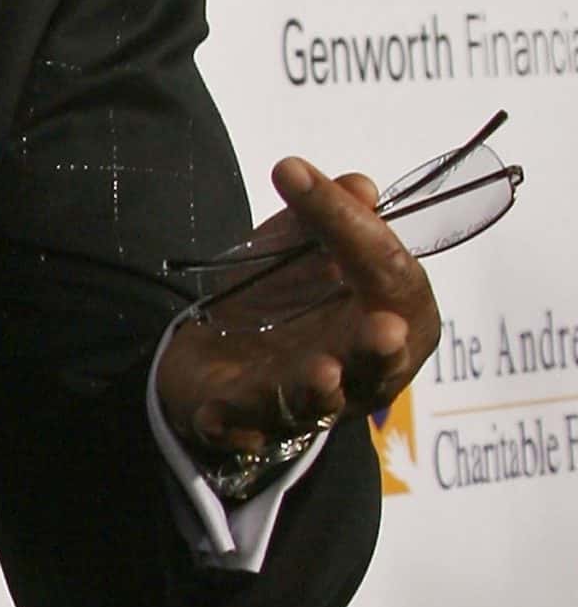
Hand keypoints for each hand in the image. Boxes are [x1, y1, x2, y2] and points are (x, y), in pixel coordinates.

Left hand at [157, 158, 440, 459]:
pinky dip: (231, 423)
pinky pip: (241, 429)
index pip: (390, 277)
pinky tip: (215, 414)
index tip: (299, 176)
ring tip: (322, 370)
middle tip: (385, 329)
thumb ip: (333, 215)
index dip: (357, 230)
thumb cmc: (287, 296)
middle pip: (377, 364)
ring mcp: (304, 402)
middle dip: (379, 347)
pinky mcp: (245, 422)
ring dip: (317, 388)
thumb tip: (360, 187)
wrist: (222, 348)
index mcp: (389, 322)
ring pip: (315, 403)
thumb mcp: (304, 245)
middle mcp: (358, 372)